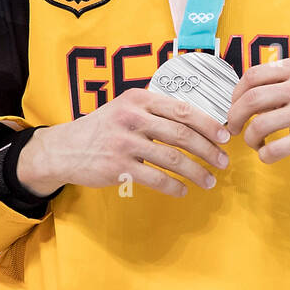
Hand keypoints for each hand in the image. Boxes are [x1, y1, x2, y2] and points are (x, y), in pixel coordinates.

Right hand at [16, 89, 230, 198]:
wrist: (64, 148)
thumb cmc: (104, 128)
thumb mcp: (127, 107)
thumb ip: (156, 110)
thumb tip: (200, 121)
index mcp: (140, 99)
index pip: (183, 110)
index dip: (208, 125)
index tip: (225, 137)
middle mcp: (133, 117)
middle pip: (182, 134)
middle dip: (208, 150)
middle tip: (223, 162)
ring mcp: (124, 143)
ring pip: (172, 158)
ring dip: (196, 172)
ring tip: (210, 180)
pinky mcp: (117, 167)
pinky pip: (155, 178)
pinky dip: (174, 186)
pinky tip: (184, 190)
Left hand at [225, 57, 289, 178]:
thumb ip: (279, 82)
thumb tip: (241, 95)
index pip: (252, 75)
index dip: (235, 93)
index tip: (234, 106)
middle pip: (251, 99)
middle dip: (234, 117)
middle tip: (234, 128)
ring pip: (260, 125)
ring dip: (250, 138)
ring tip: (255, 142)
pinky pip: (274, 149)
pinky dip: (264, 155)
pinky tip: (268, 154)